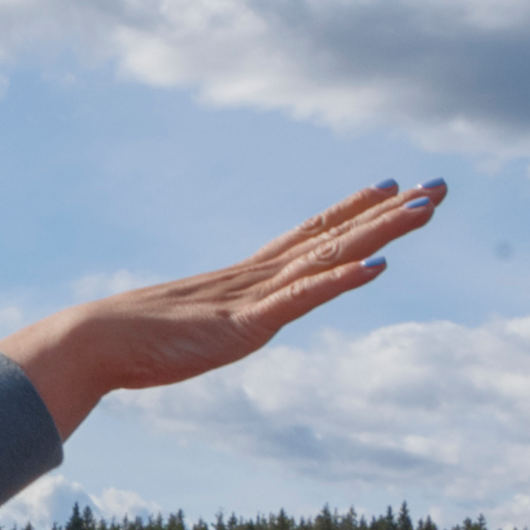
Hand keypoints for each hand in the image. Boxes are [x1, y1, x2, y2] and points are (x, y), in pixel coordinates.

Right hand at [0, 181, 442, 436]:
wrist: (90, 343)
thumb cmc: (123, 342)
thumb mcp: (180, 335)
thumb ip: (198, 330)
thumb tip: (191, 339)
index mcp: (244, 281)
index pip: (310, 237)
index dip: (353, 211)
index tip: (391, 187)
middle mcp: (256, 279)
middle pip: (335, 238)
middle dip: (389, 213)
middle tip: (439, 186)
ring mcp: (253, 299)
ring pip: (329, 259)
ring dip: (381, 234)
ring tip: (426, 210)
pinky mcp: (245, 325)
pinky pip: (302, 299)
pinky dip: (341, 281)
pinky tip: (377, 266)